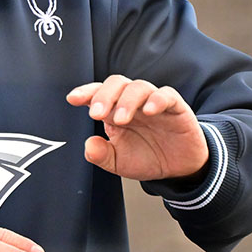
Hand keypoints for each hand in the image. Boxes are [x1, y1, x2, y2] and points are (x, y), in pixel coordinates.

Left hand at [66, 75, 207, 181]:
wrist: (179, 168)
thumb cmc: (146, 157)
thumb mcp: (119, 162)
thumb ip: (101, 155)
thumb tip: (89, 145)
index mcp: (114, 110)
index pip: (97, 93)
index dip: (85, 92)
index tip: (72, 99)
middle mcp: (132, 102)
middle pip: (116, 83)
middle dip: (103, 95)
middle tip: (96, 114)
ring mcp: (153, 102)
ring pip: (138, 87)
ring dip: (127, 100)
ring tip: (121, 119)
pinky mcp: (176, 107)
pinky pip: (167, 95)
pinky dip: (157, 99)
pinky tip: (150, 111)